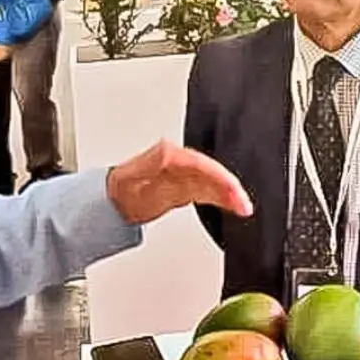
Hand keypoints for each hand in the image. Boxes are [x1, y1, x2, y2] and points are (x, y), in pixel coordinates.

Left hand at [107, 141, 251, 224]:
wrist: (115, 200)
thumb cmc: (122, 187)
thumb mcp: (132, 175)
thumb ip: (151, 163)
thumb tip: (168, 152)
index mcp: (171, 155)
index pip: (202, 164)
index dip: (219, 176)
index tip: (232, 188)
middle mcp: (181, 162)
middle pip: (213, 172)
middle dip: (230, 187)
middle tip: (244, 203)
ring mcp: (186, 175)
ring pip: (214, 183)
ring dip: (230, 195)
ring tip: (244, 207)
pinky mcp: (188, 188)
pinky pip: (210, 191)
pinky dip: (224, 199)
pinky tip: (234, 206)